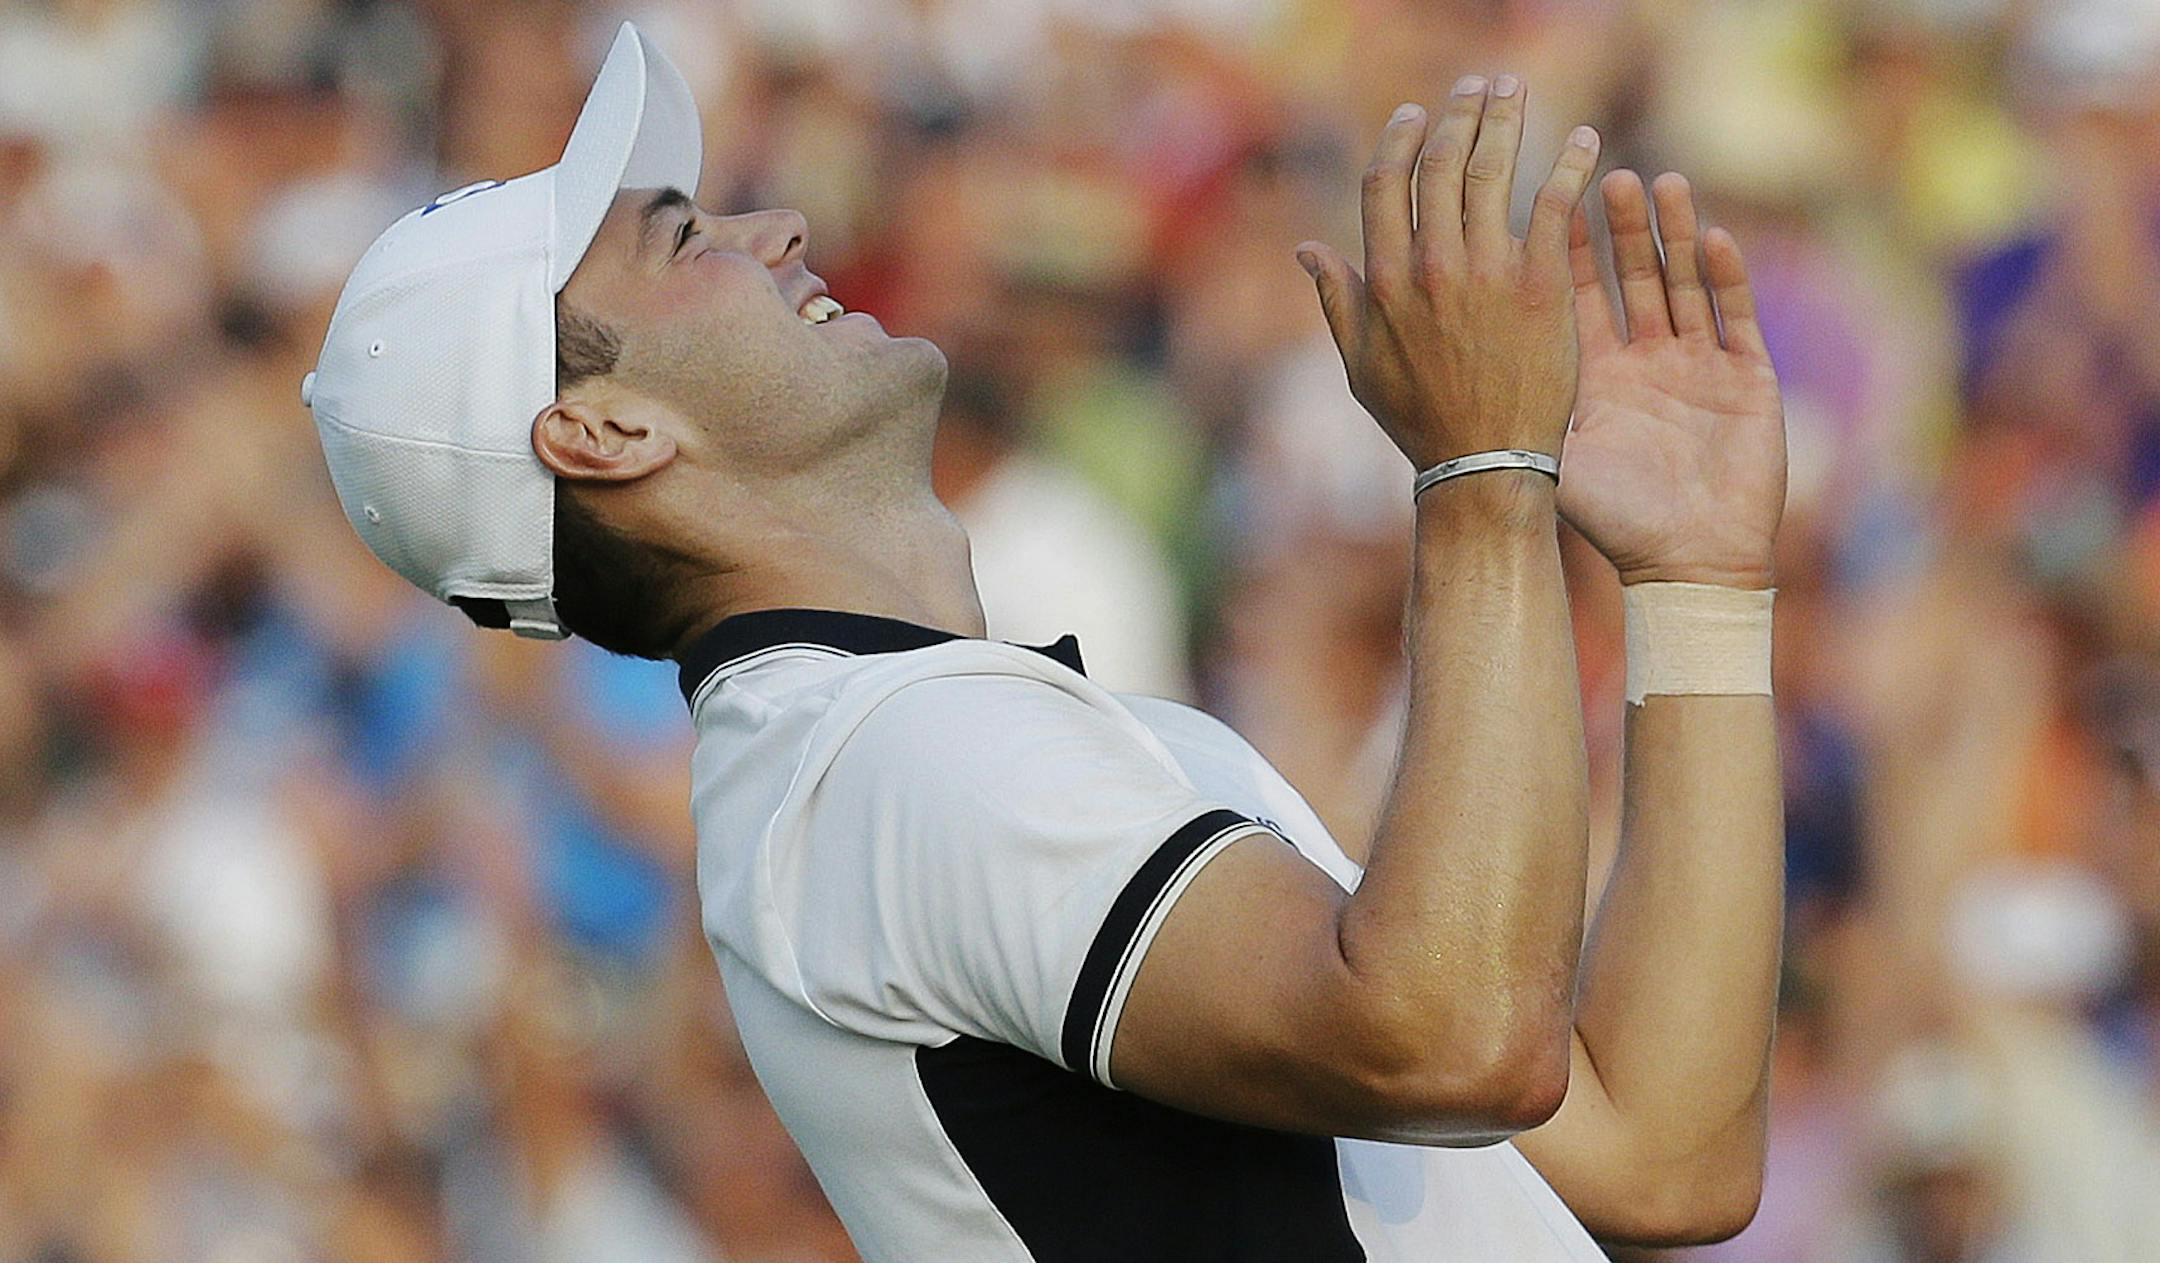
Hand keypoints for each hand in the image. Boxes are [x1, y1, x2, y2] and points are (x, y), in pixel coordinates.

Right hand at [1298, 76, 1601, 469]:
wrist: (1484, 464)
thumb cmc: (1420, 421)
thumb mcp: (1360, 365)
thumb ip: (1335, 300)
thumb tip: (1307, 250)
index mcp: (1383, 280)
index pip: (1386, 183)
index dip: (1399, 139)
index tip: (1415, 113)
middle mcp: (1431, 266)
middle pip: (1440, 164)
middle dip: (1458, 113)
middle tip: (1476, 85)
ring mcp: (1487, 271)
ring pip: (1491, 171)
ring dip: (1504, 119)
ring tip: (1515, 88)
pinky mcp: (1539, 284)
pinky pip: (1554, 205)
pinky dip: (1569, 164)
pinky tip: (1583, 138)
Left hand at [1558, 172, 1785, 586]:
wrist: (1687, 565)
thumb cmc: (1616, 522)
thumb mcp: (1557, 456)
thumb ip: (1519, 401)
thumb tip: (1448, 358)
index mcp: (1595, 374)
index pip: (1577, 294)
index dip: (1568, 246)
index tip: (1551, 195)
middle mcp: (1645, 360)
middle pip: (1632, 276)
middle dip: (1620, 227)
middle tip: (1607, 175)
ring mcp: (1699, 364)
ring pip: (1685, 281)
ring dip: (1673, 233)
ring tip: (1660, 182)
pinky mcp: (1747, 376)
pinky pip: (1735, 316)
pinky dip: (1726, 276)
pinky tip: (1714, 235)